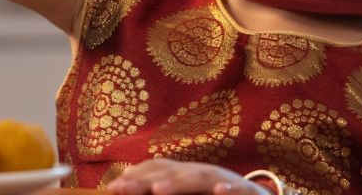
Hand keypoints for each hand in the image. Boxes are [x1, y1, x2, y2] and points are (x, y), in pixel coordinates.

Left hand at [107, 160, 268, 194]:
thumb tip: (133, 190)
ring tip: (157, 190)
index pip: (157, 170)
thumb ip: (164, 192)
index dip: (136, 176)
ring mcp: (224, 180)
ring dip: (179, 182)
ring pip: (200, 177)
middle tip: (122, 188)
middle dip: (146, 179)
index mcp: (186, 175)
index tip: (112, 188)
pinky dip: (229, 189)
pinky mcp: (249, 193)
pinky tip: (219, 192)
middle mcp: (203, 173)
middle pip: (172, 172)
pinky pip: (239, 189)